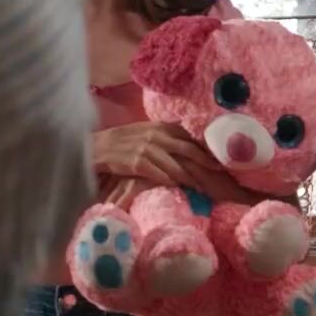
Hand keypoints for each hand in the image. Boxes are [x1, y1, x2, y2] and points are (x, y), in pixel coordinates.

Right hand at [92, 122, 216, 186]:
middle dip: (206, 163)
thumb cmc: (122, 141)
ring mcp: (147, 149)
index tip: (219, 160)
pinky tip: (180, 189)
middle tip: (220, 173)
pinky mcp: (138, 163)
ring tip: (202, 188)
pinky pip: (160, 174)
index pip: (189, 137)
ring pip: (177, 166)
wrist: (95, 147)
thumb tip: (186, 144)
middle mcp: (156, 136)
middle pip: (189, 150)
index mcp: (160, 127)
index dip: (205, 149)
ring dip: (191, 178)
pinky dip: (172, 182)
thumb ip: (165, 136)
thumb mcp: (145, 132)